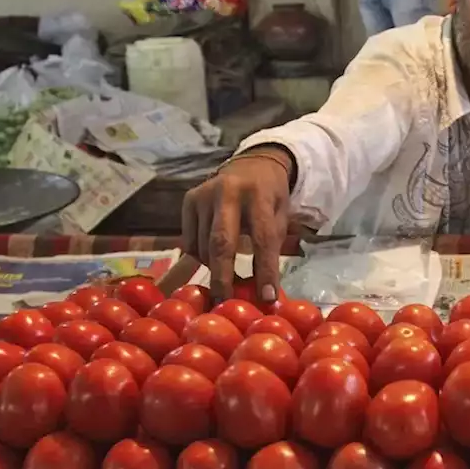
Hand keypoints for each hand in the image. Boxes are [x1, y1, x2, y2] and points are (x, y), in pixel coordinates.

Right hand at [182, 150, 292, 301]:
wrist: (252, 164)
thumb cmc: (270, 198)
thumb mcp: (280, 216)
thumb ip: (271, 247)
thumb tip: (263, 293)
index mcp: (259, 195)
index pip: (262, 238)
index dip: (264, 270)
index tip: (266, 298)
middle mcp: (227, 192)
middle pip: (221, 243)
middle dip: (223, 277)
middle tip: (225, 304)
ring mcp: (204, 194)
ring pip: (202, 246)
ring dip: (214, 269)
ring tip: (226, 280)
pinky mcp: (188, 199)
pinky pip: (189, 241)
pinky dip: (200, 257)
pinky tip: (212, 257)